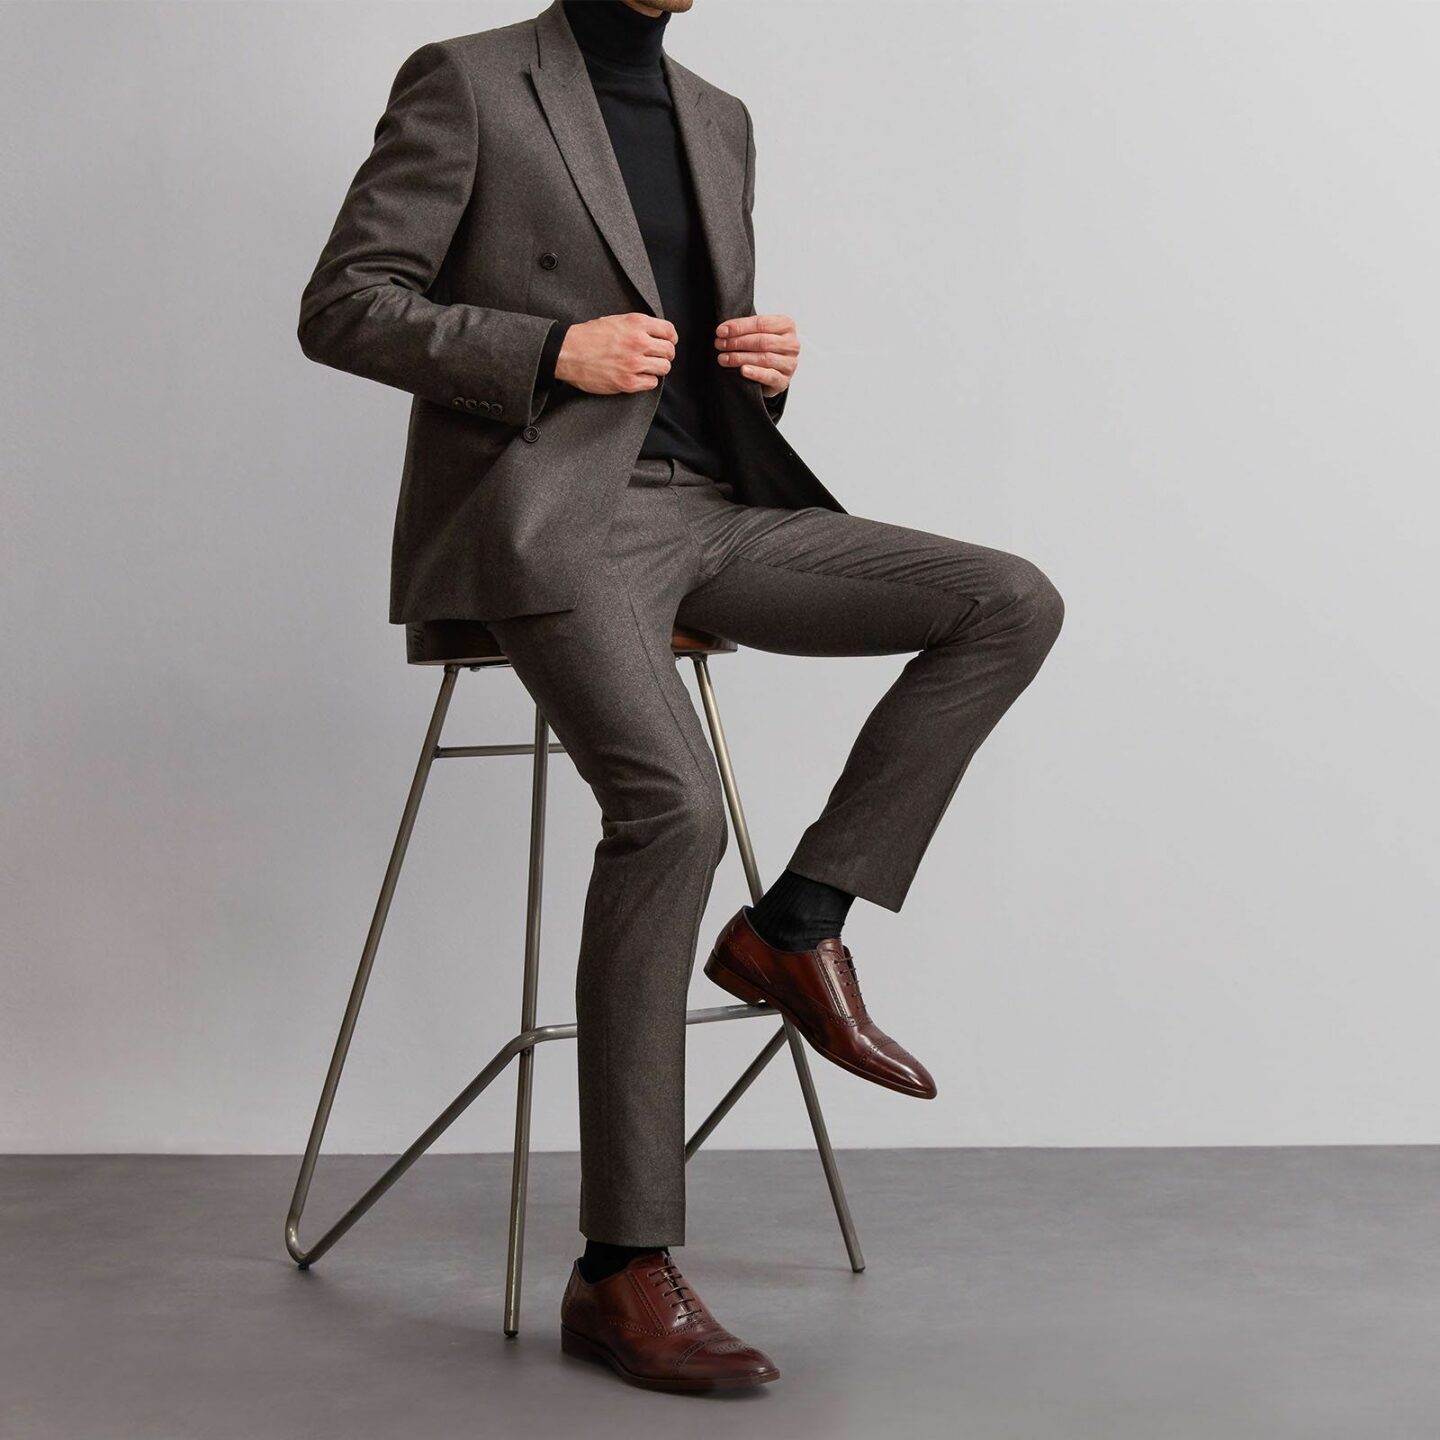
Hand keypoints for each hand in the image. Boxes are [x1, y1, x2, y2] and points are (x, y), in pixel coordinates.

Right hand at [556, 313, 677, 394]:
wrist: (567, 352)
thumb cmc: (587, 336)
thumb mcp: (616, 320)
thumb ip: (637, 326)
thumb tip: (655, 335)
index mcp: (637, 323)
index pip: (669, 331)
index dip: (671, 339)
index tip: (668, 343)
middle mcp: (639, 342)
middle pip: (669, 351)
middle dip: (665, 355)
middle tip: (656, 357)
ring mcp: (634, 363)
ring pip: (664, 368)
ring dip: (657, 369)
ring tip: (646, 367)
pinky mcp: (628, 382)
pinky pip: (652, 383)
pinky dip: (647, 381)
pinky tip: (637, 376)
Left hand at [714, 313, 798, 398]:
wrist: (771, 371)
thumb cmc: (763, 348)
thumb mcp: (756, 333)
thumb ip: (744, 329)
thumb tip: (723, 331)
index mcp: (786, 325)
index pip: (761, 323)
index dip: (739, 327)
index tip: (721, 331)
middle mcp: (791, 344)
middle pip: (762, 341)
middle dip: (737, 342)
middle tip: (720, 345)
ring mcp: (790, 363)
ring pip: (764, 358)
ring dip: (740, 358)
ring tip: (723, 358)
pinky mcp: (784, 380)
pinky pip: (770, 376)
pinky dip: (755, 373)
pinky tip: (742, 370)